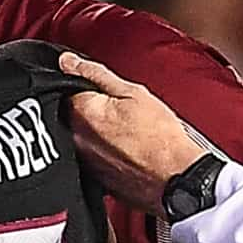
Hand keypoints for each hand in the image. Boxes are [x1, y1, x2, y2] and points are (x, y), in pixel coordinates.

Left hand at [54, 53, 220, 214]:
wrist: (176, 177)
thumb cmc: (161, 138)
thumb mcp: (133, 92)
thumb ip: (95, 74)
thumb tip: (68, 62)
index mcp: (82, 113)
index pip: (66, 89)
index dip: (86, 86)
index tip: (105, 90)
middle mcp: (75, 139)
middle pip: (72, 114)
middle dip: (91, 109)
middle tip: (122, 112)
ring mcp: (84, 161)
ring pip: (81, 136)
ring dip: (97, 131)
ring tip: (127, 133)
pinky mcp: (94, 180)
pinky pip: (92, 157)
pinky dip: (104, 151)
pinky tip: (126, 151)